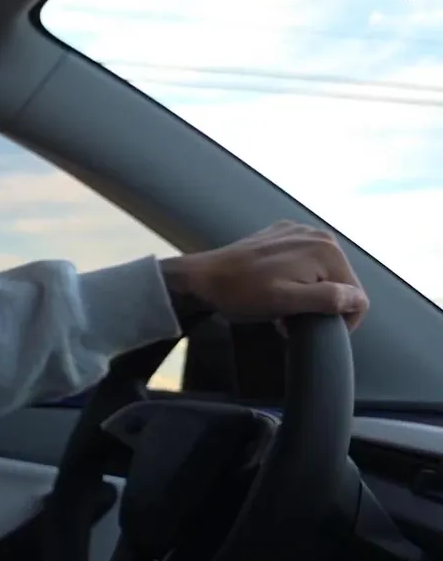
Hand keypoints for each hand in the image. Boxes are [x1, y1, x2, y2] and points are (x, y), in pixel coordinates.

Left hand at [162, 221, 369, 329]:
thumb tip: (358, 299)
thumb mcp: (286, 302)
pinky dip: (296, 278)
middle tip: (292, 319)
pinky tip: (275, 288)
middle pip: (340, 282)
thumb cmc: (241, 293)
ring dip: (309, 293)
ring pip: (322, 274)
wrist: (202, 278)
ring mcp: (299, 231)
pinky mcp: (281, 234)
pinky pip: (304, 262)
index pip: (357, 295)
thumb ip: (327, 298)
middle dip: (322, 305)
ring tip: (282, 306)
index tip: (312, 329)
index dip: (340, 320)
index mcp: (326, 250)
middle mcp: (318, 234)